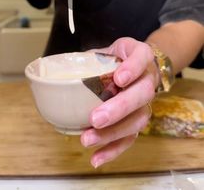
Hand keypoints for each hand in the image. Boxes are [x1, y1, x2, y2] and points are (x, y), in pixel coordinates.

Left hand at [81, 38, 157, 167]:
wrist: (133, 64)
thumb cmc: (115, 57)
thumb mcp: (105, 49)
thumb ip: (89, 58)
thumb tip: (59, 71)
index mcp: (140, 55)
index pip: (142, 57)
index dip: (132, 68)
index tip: (118, 78)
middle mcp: (148, 78)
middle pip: (143, 93)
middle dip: (119, 107)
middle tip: (95, 118)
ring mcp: (146, 101)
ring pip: (138, 119)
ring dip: (113, 132)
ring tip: (88, 139)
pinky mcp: (138, 120)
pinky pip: (131, 138)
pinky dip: (113, 149)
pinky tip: (96, 158)